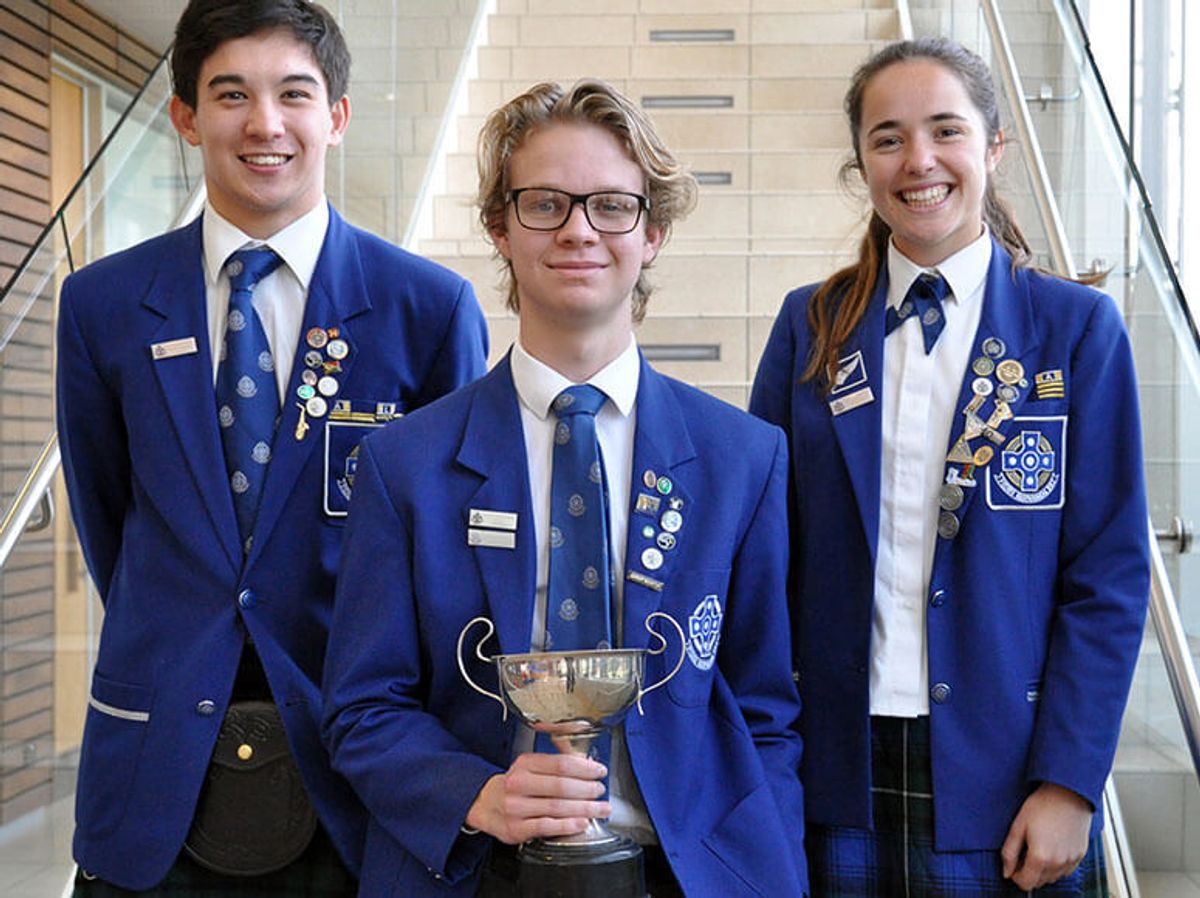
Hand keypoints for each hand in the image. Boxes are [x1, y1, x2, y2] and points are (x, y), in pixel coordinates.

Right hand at [465, 752, 610, 844]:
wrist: (485, 804)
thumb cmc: (515, 785)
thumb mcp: (531, 765)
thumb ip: (557, 759)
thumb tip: (585, 758)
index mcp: (525, 764)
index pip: (561, 764)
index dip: (585, 768)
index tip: (600, 771)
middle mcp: (518, 783)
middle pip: (561, 786)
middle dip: (587, 789)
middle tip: (601, 791)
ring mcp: (516, 807)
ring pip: (557, 807)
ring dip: (584, 809)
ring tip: (599, 808)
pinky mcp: (516, 828)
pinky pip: (547, 826)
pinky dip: (567, 825)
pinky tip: (581, 823)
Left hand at [1001, 782, 1092, 889]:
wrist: (1069, 793)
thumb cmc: (1042, 805)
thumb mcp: (1018, 826)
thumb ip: (1009, 852)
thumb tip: (1006, 872)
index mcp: (1040, 857)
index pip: (1026, 883)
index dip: (1015, 875)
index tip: (1013, 863)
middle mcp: (1058, 863)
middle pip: (1039, 882)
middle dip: (1028, 872)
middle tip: (1024, 851)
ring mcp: (1071, 860)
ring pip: (1052, 878)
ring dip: (1043, 870)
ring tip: (1038, 847)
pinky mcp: (1080, 855)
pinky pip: (1065, 870)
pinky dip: (1056, 865)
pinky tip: (1052, 847)